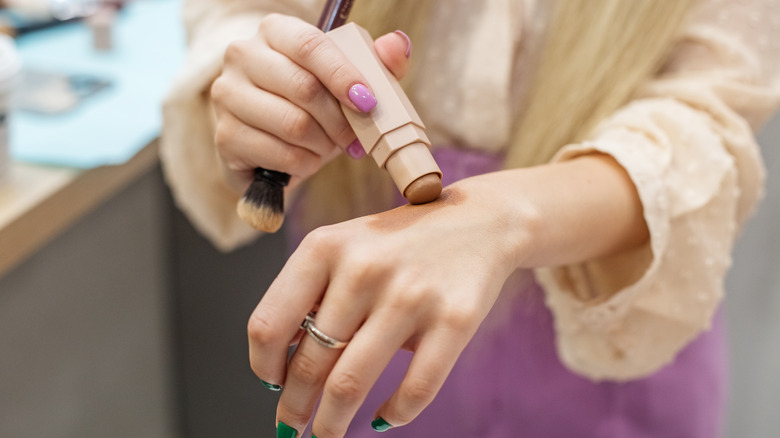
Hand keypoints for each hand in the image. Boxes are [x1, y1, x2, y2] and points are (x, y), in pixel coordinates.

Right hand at [210, 14, 411, 193]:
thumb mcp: (349, 82)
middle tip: (355, 139)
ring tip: (329, 147)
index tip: (369, 102)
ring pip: (293, 124)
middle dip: (340, 120)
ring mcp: (227, 95)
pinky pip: (280, 154)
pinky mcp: (224, 135)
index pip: (310, 46)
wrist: (272, 143)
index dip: (344, 76)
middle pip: (303, 88)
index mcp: (276, 31)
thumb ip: (377, 63)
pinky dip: (304, 164)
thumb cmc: (315, 105)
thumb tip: (398, 44)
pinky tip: (306, 160)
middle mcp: (243, 56)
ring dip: (324, 145)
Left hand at [248, 176, 524, 436]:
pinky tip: (383, 418)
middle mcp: (363, 269)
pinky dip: (394, 414)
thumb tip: (280, 368)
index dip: (263, 366)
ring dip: (331, 424)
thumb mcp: (346, 247)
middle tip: (291, 428)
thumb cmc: (400, 245)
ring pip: (351, 384)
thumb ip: (311, 294)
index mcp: (324, 247)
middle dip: (294, 408)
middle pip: (309, 363)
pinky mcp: (454, 319)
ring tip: (327, 435)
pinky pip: (415, 389)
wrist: (480, 222)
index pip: (269, 324)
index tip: (272, 385)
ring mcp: (410, 295)